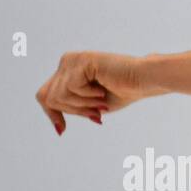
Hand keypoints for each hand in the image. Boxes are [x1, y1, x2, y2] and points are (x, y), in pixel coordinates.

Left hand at [35, 50, 149, 134]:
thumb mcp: (94, 106)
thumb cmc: (125, 92)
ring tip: (101, 104)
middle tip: (96, 115)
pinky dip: (87, 97)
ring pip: (58, 95)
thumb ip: (74, 109)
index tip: (62, 130)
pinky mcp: (80, 62)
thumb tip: (58, 128)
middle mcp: (67, 62)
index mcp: (69, 70)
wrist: (144, 80)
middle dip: (72, 111)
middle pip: (49, 97)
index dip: (51, 113)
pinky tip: (102, 92)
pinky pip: (71, 89)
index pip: (46, 94)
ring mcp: (72, 60)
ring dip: (82, 106)